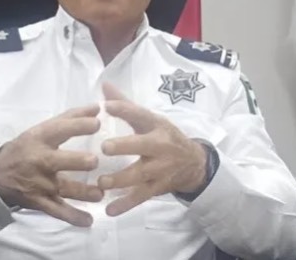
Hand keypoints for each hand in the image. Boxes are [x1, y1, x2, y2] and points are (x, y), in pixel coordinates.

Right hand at [0, 105, 103, 226]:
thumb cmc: (28, 148)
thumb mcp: (42, 129)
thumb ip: (71, 118)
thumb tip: (97, 107)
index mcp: (40, 139)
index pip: (59, 130)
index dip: (78, 126)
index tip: (97, 122)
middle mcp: (40, 161)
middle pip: (58, 161)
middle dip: (76, 162)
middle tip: (94, 161)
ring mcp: (40, 184)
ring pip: (62, 189)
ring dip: (82, 193)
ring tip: (99, 194)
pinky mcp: (40, 202)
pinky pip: (57, 211)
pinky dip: (73, 217)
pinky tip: (88, 221)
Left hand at [97, 84, 207, 216]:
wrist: (193, 163)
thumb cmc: (163, 136)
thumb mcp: (149, 119)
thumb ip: (125, 104)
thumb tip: (104, 85)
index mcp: (156, 125)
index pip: (140, 115)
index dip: (124, 110)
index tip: (106, 107)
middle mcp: (160, 146)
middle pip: (143, 146)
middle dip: (125, 147)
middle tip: (104, 148)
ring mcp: (160, 169)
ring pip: (140, 175)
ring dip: (120, 180)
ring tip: (101, 182)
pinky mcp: (157, 188)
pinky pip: (141, 197)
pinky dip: (126, 205)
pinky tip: (109, 210)